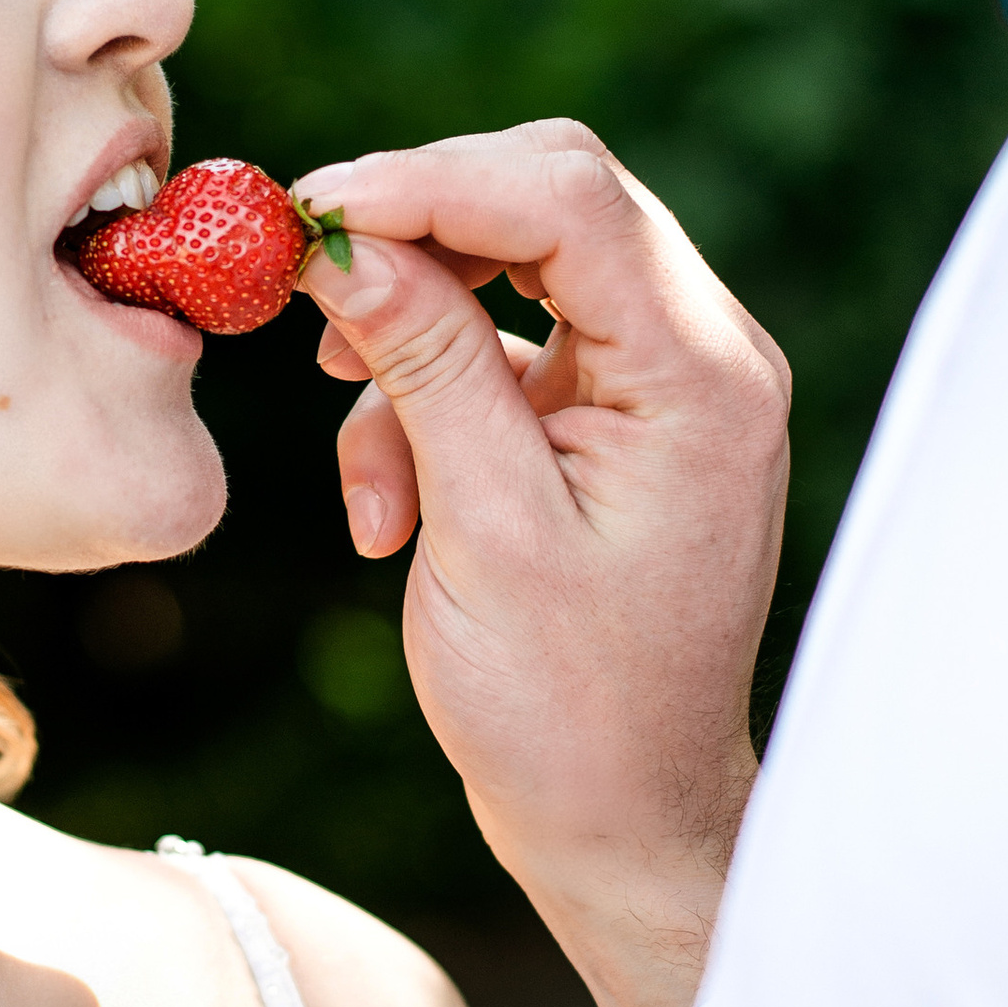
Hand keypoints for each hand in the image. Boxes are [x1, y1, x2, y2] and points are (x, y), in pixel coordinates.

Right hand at [298, 121, 787, 1006]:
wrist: (623, 824)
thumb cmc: (568, 710)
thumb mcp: (482, 528)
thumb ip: (426, 365)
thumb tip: (345, 237)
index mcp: (701, 377)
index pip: (569, 197)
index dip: (428, 181)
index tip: (308, 215)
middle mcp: (704, 355)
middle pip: (547, 200)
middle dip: (414, 239)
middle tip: (303, 292)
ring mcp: (664, 382)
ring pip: (513, 264)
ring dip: (409, 337)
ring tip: (361, 451)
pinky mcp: (615, 414)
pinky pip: (507, 343)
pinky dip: (427, 396)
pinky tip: (391, 507)